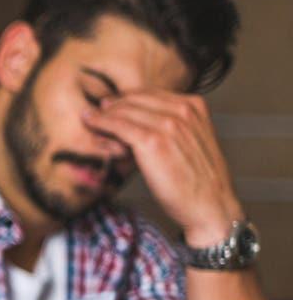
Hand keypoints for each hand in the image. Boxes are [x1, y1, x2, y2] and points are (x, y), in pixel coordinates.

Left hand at [82, 92, 243, 246]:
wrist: (209, 206)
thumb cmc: (196, 179)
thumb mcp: (188, 141)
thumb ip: (168, 126)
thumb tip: (134, 119)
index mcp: (194, 105)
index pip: (150, 94)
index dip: (126, 99)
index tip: (110, 107)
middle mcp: (183, 110)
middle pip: (135, 99)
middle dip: (113, 105)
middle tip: (95, 112)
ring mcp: (169, 124)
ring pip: (124, 110)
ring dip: (104, 114)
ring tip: (89, 120)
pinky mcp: (153, 141)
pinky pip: (119, 125)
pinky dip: (101, 123)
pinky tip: (91, 124)